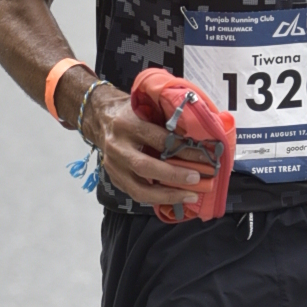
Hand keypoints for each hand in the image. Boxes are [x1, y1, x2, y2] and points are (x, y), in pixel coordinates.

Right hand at [83, 82, 218, 210]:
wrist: (101, 118)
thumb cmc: (131, 112)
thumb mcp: (147, 108)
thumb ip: (167, 122)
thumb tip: (199, 140)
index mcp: (128, 124)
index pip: (158, 140)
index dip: (183, 150)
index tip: (205, 157)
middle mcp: (117, 146)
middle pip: (145, 167)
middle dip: (174, 176)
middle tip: (197, 179)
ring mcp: (113, 166)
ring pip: (139, 189)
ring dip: (167, 196)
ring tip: (190, 196)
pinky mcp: (114, 178)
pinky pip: (136, 194)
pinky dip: (158, 198)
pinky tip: (175, 197)